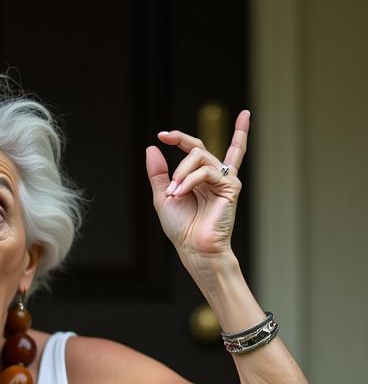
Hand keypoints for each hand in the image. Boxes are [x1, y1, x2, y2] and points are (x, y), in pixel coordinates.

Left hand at [145, 109, 249, 262]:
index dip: (180, 138)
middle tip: (166, 153)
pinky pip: (207, 171)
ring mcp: (224, 179)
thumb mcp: (163, 196)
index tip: (162, 135)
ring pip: (200, 156)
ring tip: (174, 193)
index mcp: (200, 178)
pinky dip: (190, 180)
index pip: (194, 149)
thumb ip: (159, 173)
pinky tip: (181, 193)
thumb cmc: (181, 228)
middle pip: (197, 148)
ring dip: (181, 173)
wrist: (193, 248)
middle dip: (180, 145)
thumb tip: (152, 147)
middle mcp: (214, 176)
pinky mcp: (231, 186)